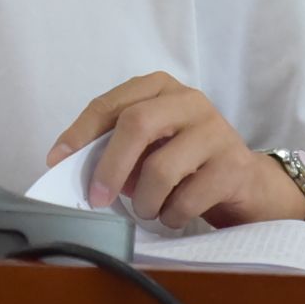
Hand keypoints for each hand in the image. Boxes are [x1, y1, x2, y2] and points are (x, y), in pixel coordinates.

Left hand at [46, 72, 294, 230]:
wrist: (247, 184)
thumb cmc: (186, 165)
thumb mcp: (149, 149)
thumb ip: (117, 149)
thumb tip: (76, 168)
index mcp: (160, 88)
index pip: (111, 104)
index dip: (80, 132)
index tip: (57, 160)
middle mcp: (189, 100)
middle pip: (136, 124)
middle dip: (110, 167)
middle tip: (98, 198)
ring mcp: (215, 130)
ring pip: (160, 168)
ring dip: (144, 201)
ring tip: (148, 210)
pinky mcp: (233, 165)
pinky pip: (187, 198)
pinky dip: (171, 215)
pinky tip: (174, 215)